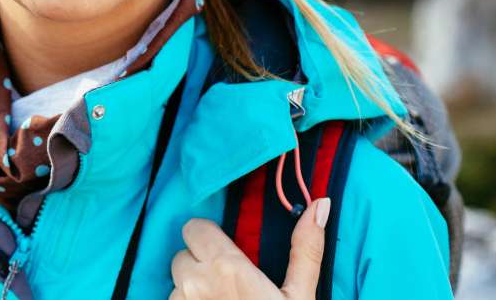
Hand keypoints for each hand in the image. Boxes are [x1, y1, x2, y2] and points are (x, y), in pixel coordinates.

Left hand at [170, 197, 331, 299]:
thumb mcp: (301, 295)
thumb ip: (305, 249)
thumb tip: (320, 204)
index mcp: (226, 266)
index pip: (193, 227)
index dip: (208, 237)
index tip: (225, 251)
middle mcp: (195, 282)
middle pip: (182, 254)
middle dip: (199, 263)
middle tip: (226, 283)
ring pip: (175, 282)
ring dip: (192, 289)